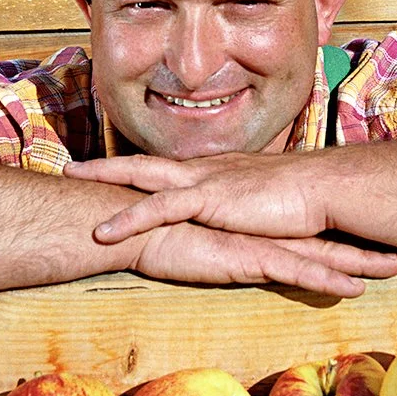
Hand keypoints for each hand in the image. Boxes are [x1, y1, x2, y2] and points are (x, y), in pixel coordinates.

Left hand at [64, 151, 331, 241]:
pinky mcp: (209, 199)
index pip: (169, 169)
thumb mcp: (266, 203)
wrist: (324, 188)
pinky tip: (102, 232)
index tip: (110, 170)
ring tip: (72, 178)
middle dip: (108, 166)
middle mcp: (206, 170)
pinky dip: (128, 217)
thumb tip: (239, 221)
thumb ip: (247, 210)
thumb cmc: (303, 199)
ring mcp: (205, 181)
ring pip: (143, 177)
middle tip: (72, 166)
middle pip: (146, 163)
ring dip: (106, 178)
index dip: (139, 170)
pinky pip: (158, 208)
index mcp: (218, 173)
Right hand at [131, 221, 396, 297]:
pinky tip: (354, 287)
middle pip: (328, 238)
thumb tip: (242, 252)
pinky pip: (296, 270)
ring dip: (361, 261)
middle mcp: (267, 230)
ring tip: (396, 266)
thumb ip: (228, 244)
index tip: (378, 240)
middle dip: (367, 246)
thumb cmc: (165, 232)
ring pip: (322, 252)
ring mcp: (261, 240)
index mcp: (260, 227)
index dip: (346, 237)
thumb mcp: (207, 239)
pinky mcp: (248, 254)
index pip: (312, 232)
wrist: (138, 222)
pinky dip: (327, 278)